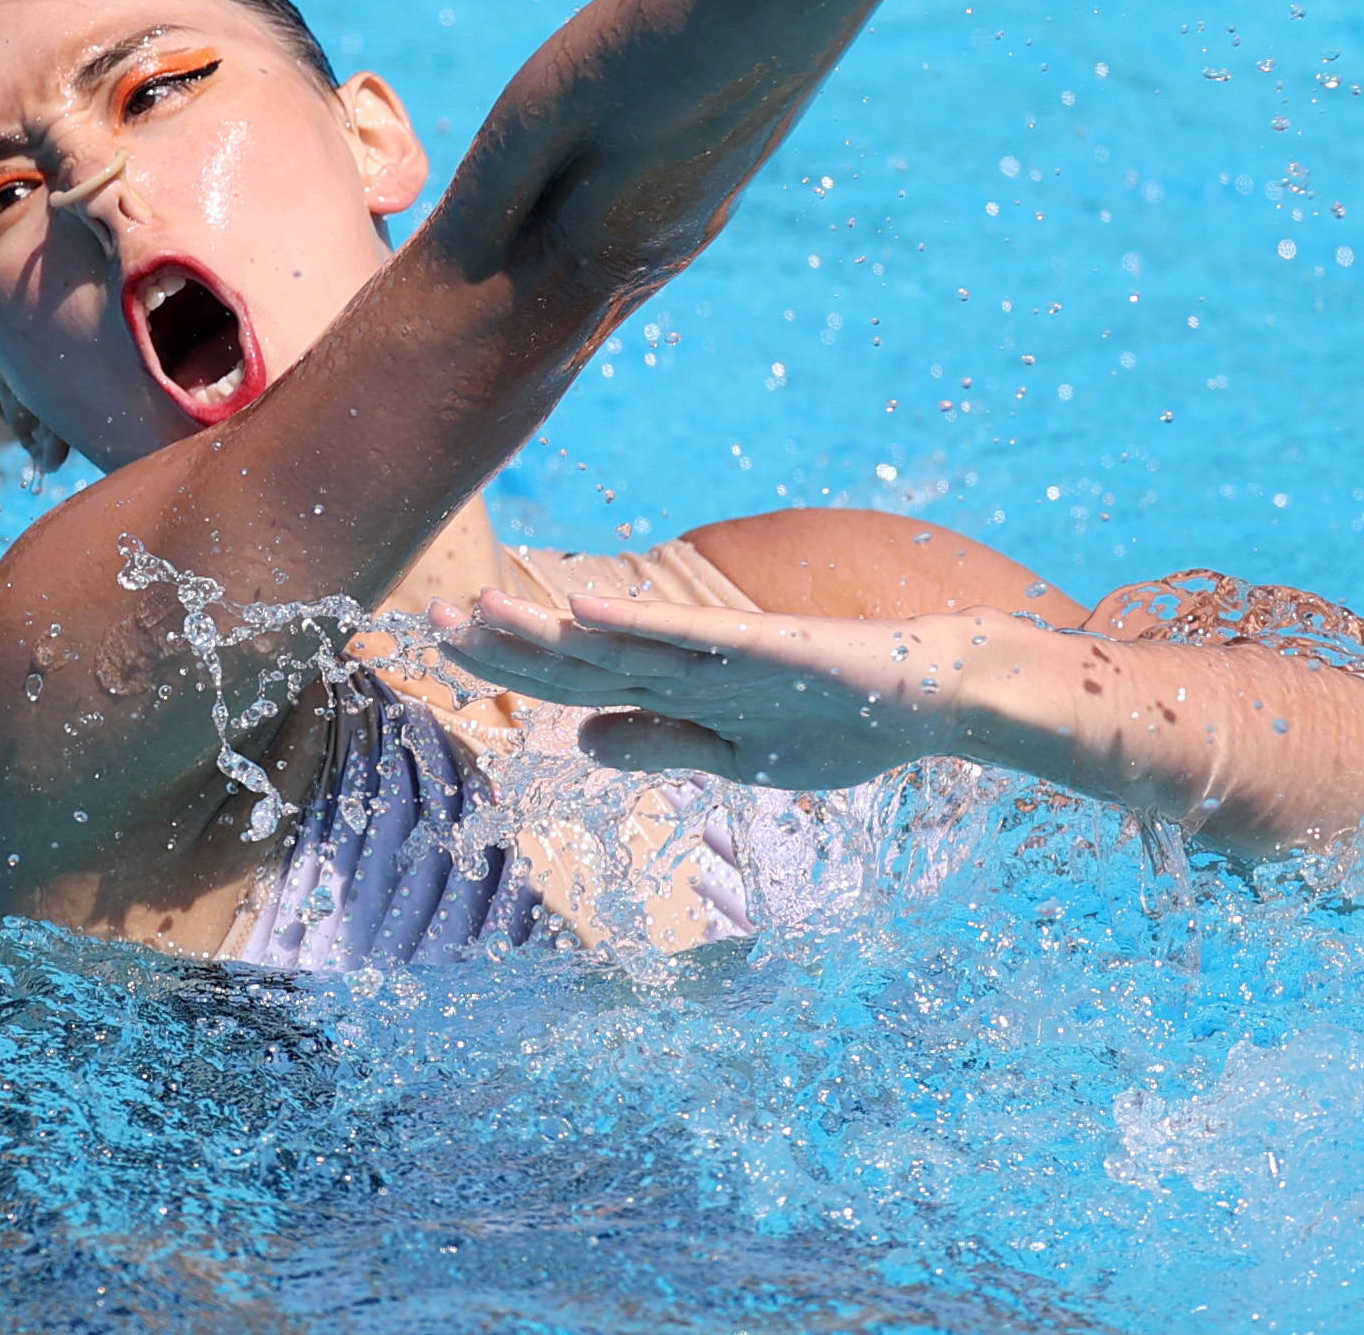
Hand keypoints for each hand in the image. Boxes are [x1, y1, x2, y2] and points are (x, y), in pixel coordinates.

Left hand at [436, 587, 1032, 793]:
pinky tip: (581, 605)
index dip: (509, 668)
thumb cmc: (840, 724)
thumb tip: (584, 746)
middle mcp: (684, 665)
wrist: (931, 698)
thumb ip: (663, 746)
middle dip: (505, 641)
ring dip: (547, 625)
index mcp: (675, 693)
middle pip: (578, 656)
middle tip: (431, 619)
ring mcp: (721, 652)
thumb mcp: (736, 759)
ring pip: (616, 639)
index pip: (573, 681)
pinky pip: (688, 632)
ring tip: (480, 605)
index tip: (445, 650)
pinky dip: (634, 618)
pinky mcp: (763, 643)